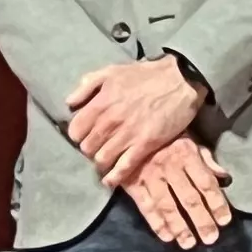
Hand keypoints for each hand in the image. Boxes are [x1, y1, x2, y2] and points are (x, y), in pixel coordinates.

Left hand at [69, 55, 204, 177]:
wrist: (181, 80)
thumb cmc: (146, 75)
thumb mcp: (112, 70)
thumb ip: (87, 85)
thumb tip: (70, 103)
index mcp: (100, 103)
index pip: (75, 131)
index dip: (79, 134)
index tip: (86, 134)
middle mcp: (110, 121)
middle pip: (87, 147)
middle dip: (90, 148)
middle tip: (99, 146)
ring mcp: (128, 134)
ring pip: (101, 159)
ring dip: (102, 162)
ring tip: (107, 159)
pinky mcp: (145, 145)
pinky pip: (124, 167)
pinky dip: (114, 177)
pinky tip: (110, 181)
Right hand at [109, 136, 230, 249]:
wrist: (128, 127)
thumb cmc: (166, 136)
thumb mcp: (190, 140)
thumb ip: (207, 160)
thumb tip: (225, 178)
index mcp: (187, 155)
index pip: (206, 183)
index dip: (217, 202)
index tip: (225, 221)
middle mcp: (169, 167)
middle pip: (189, 198)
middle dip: (201, 220)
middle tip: (211, 238)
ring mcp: (150, 177)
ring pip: (168, 206)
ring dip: (180, 227)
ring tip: (190, 243)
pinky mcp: (133, 184)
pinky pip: (146, 206)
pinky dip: (156, 223)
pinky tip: (167, 237)